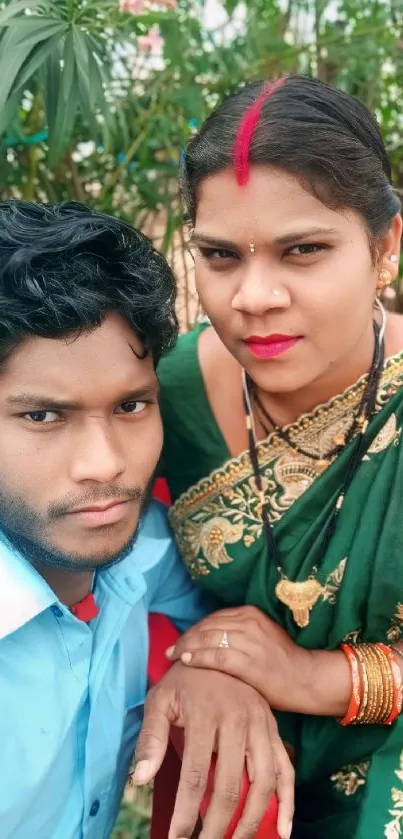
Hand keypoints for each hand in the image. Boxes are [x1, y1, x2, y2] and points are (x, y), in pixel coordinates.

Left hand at [133, 662, 293, 838]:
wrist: (216, 651)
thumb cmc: (183, 680)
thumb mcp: (159, 701)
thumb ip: (149, 739)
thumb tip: (139, 779)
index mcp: (207, 714)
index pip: (195, 775)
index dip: (187, 812)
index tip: (176, 838)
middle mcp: (239, 720)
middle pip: (230, 786)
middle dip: (217, 826)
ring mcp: (261, 725)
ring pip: (263, 783)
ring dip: (252, 821)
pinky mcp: (274, 728)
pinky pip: (286, 768)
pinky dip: (288, 801)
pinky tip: (282, 830)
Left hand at [166, 606, 312, 712]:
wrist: (307, 678)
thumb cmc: (282, 662)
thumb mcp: (260, 637)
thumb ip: (237, 634)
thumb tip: (208, 640)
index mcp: (250, 613)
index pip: (212, 618)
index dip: (193, 629)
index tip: (181, 641)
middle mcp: (249, 622)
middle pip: (207, 626)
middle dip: (186, 638)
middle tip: (170, 650)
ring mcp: (250, 641)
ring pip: (208, 638)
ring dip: (187, 647)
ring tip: (173, 656)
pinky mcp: (249, 662)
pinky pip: (216, 656)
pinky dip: (199, 657)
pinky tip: (186, 661)